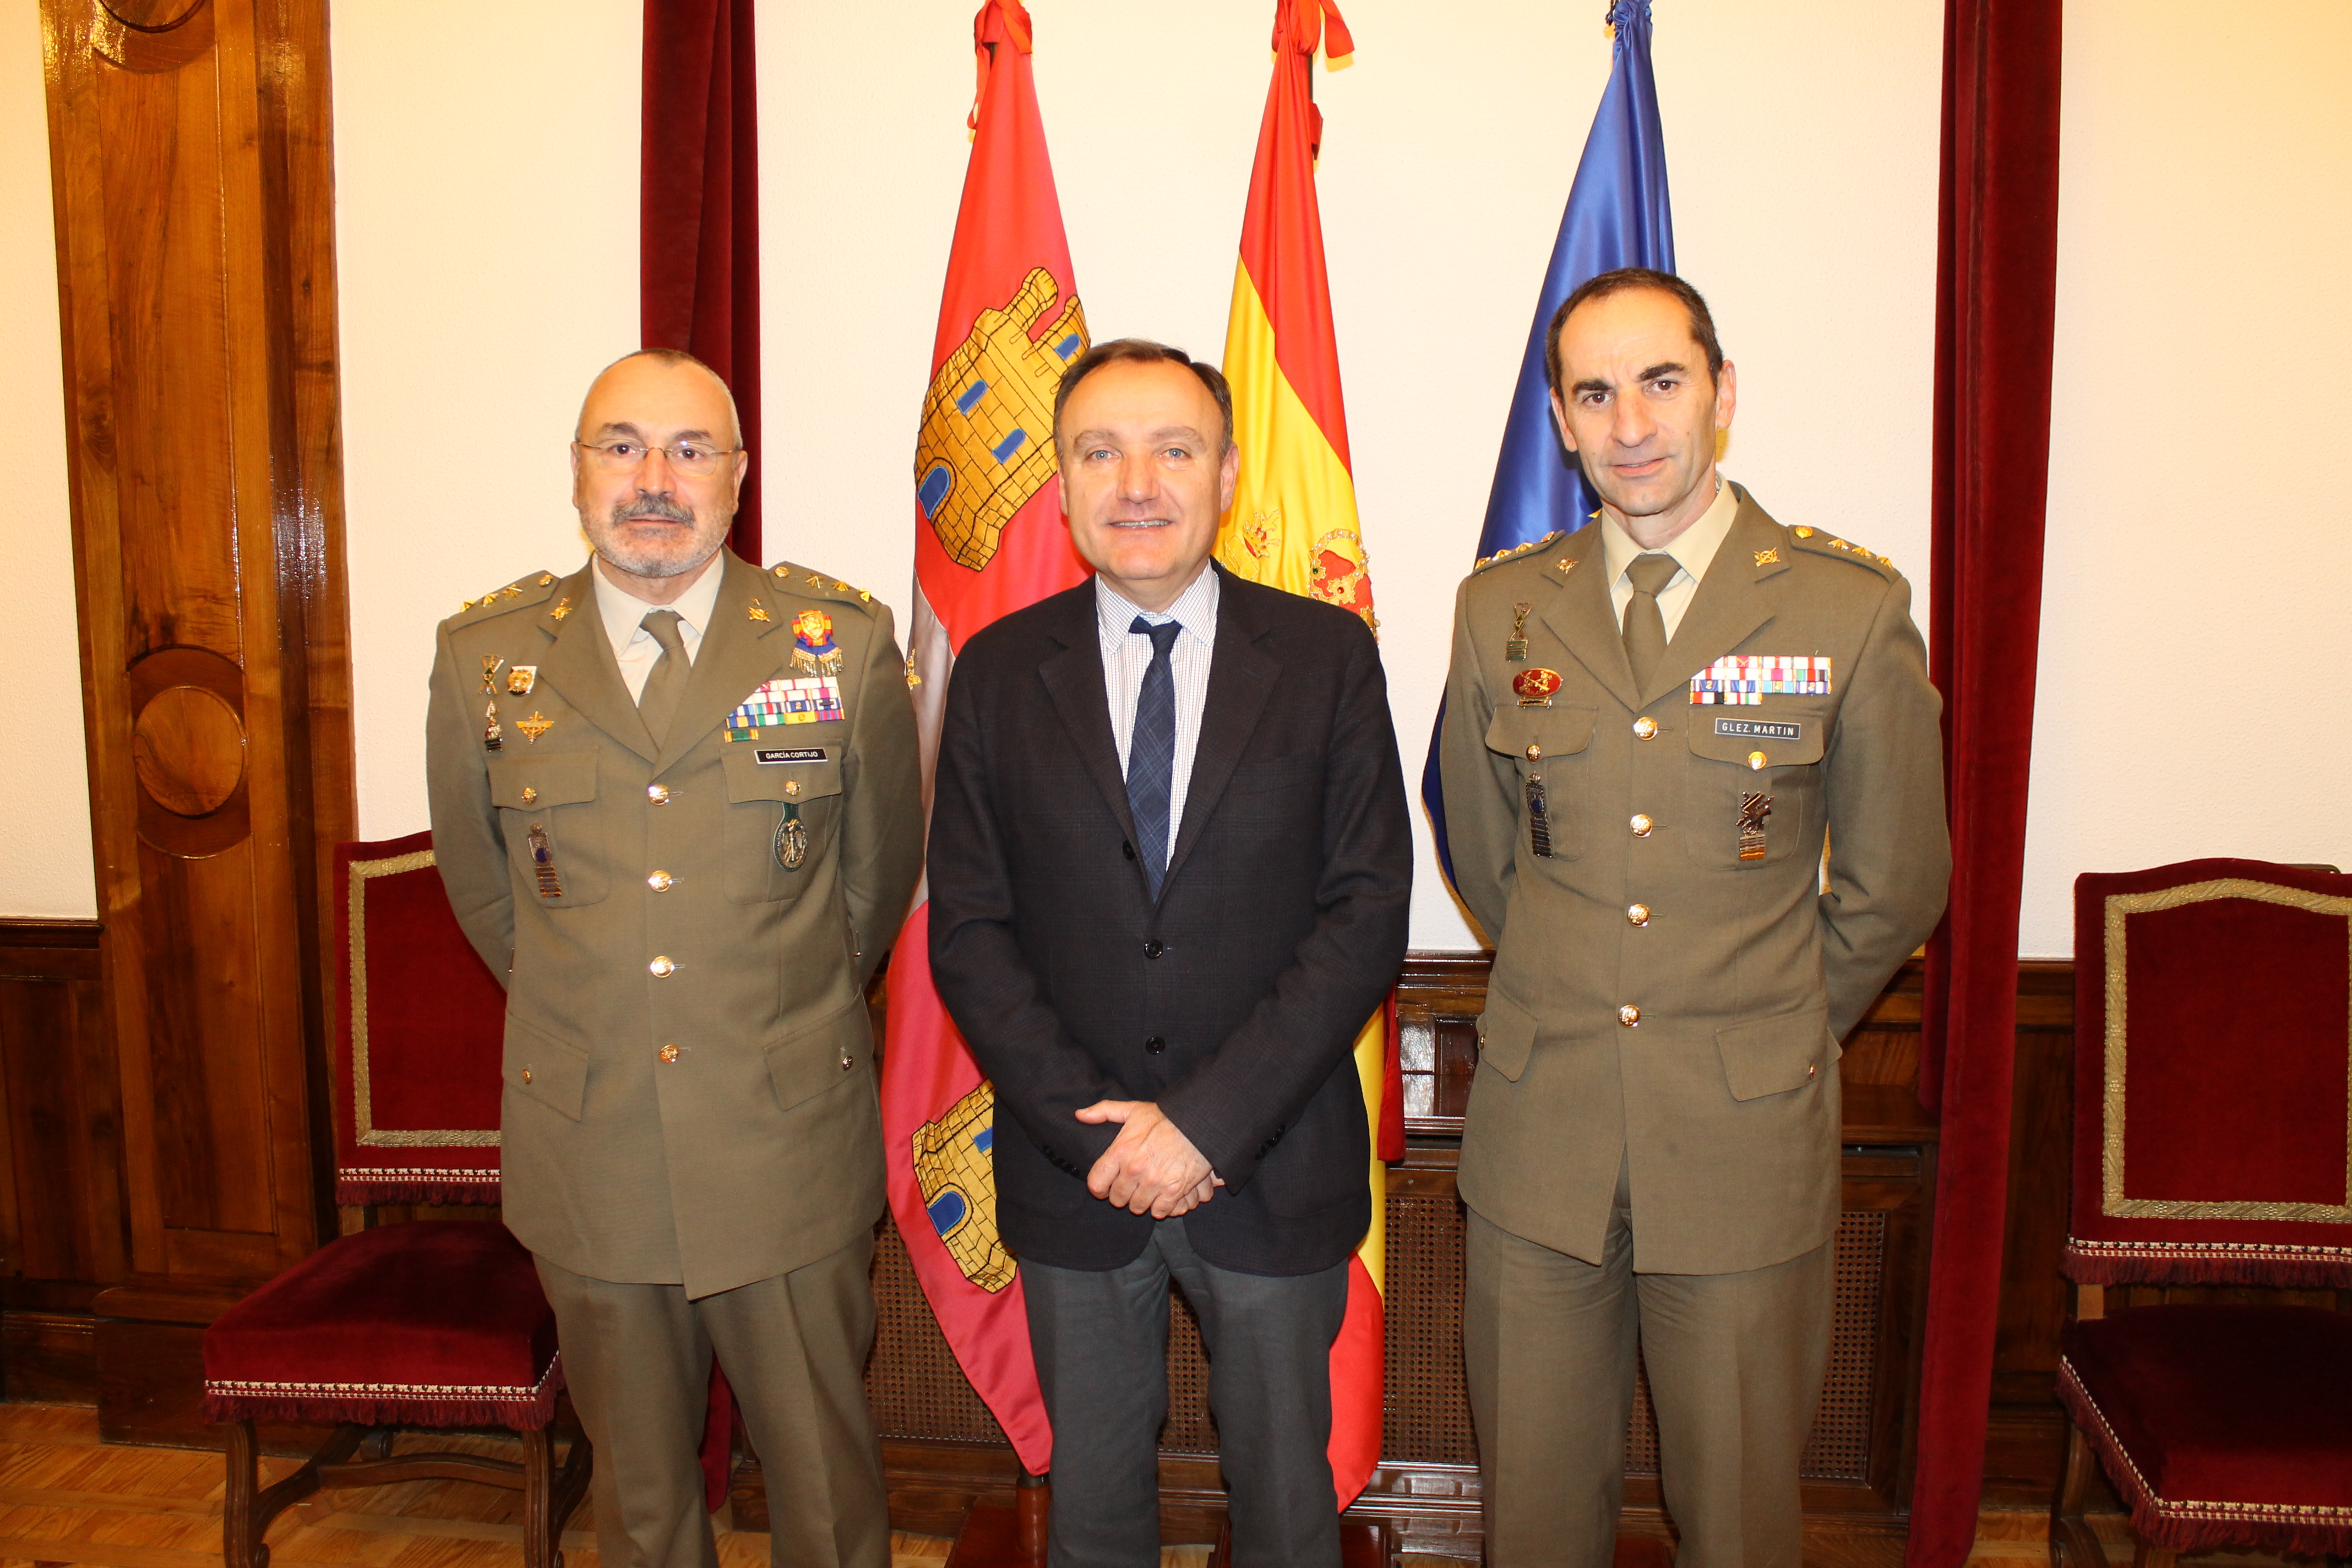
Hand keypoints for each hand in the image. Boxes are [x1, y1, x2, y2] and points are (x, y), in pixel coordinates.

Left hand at [1077, 1100, 1215, 1218]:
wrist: (1199, 1124)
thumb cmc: (1166, 1117)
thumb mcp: (1133, 1110)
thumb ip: (1103, 1112)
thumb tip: (1079, 1115)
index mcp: (1120, 1151)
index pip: (1096, 1183)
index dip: (1099, 1188)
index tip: (1104, 1186)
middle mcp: (1134, 1170)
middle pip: (1117, 1199)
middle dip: (1121, 1194)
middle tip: (1130, 1187)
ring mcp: (1154, 1183)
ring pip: (1137, 1207)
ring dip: (1140, 1201)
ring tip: (1145, 1191)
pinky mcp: (1174, 1192)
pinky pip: (1159, 1211)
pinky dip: (1160, 1207)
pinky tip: (1161, 1196)